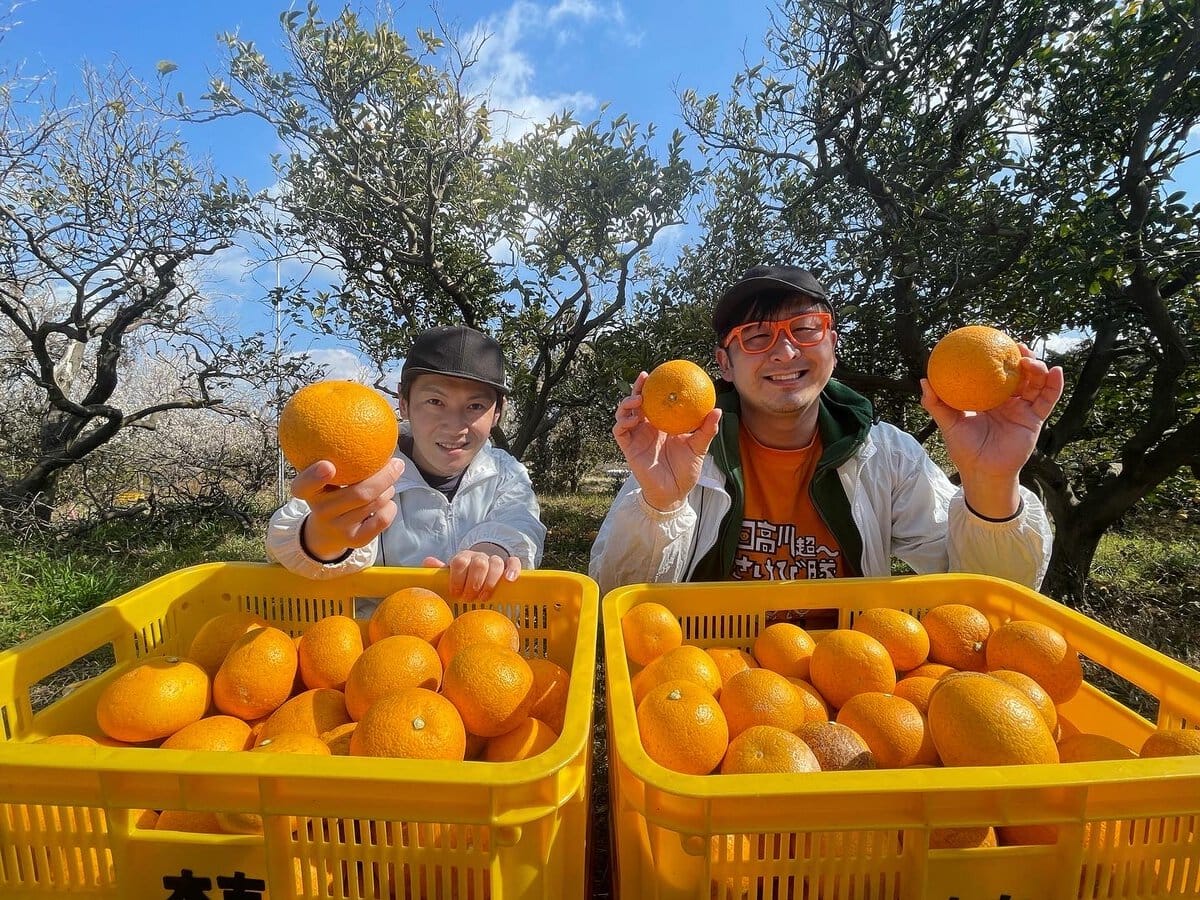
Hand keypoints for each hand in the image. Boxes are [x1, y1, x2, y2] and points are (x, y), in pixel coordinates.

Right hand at [293, 457, 403, 560]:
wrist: (325, 533)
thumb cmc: (329, 492)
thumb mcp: (322, 478)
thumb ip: (335, 456)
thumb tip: (365, 425)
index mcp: (308, 492)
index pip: (303, 486)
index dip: (314, 476)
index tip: (328, 465)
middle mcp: (320, 511)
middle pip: (358, 494)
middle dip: (384, 476)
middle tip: (397, 463)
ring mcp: (338, 527)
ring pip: (374, 504)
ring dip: (388, 489)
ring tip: (390, 480)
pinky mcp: (355, 540)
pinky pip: (381, 520)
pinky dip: (390, 507)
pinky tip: (389, 501)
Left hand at [423, 543, 520, 601]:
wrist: (480, 568)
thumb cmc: (463, 577)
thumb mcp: (450, 574)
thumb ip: (440, 570)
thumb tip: (427, 562)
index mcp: (463, 557)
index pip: (460, 562)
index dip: (457, 579)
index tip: (455, 593)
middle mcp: (479, 556)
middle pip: (479, 563)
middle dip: (473, 583)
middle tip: (468, 598)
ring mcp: (494, 559)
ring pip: (496, 563)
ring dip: (490, 582)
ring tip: (483, 598)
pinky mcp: (509, 564)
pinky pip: (513, 562)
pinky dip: (512, 570)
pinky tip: (508, 580)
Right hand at [612, 371, 721, 510]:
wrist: (674, 492)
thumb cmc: (686, 470)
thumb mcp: (699, 447)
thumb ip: (706, 430)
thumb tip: (716, 410)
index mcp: (662, 424)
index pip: (656, 401)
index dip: (655, 387)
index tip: (659, 373)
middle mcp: (647, 428)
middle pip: (637, 403)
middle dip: (637, 388)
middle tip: (644, 378)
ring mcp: (636, 437)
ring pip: (624, 414)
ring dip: (627, 404)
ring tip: (638, 400)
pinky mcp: (628, 448)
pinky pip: (620, 432)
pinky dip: (622, 423)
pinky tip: (632, 419)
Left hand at [921, 345, 1063, 517]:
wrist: (982, 471)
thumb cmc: (964, 448)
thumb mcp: (949, 423)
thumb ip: (936, 403)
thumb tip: (924, 380)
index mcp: (989, 398)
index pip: (996, 373)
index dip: (999, 357)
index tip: (996, 341)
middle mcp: (1007, 401)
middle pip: (1019, 373)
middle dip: (1022, 356)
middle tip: (1017, 346)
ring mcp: (1023, 409)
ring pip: (1036, 382)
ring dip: (1038, 367)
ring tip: (1031, 360)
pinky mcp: (1035, 419)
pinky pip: (1048, 399)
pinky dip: (1055, 385)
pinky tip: (1057, 372)